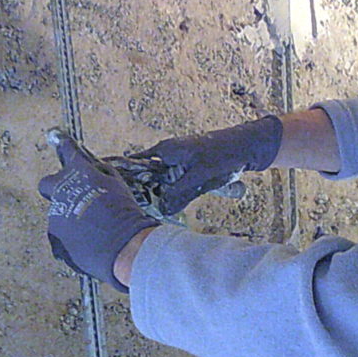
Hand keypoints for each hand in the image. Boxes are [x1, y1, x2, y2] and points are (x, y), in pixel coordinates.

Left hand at [38, 131, 159, 292]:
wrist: (123, 246)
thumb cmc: (124, 213)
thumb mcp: (117, 184)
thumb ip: (100, 174)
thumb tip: (94, 169)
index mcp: (79, 173)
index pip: (68, 152)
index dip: (65, 146)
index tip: (59, 140)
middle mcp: (61, 191)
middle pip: (47, 184)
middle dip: (55, 187)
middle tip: (69, 194)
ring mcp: (55, 216)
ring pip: (58, 213)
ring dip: (70, 217)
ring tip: (91, 228)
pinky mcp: (55, 238)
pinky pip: (60, 235)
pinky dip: (70, 237)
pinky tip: (87, 241)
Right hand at [122, 116, 282, 215]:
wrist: (245, 146)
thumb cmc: (221, 154)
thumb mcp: (198, 175)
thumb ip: (179, 192)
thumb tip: (162, 207)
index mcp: (165, 149)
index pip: (136, 161)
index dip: (124, 172)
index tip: (112, 184)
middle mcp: (169, 152)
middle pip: (148, 173)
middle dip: (143, 189)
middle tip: (132, 208)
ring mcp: (179, 159)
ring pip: (162, 179)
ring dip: (160, 192)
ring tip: (149, 210)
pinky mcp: (190, 166)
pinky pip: (175, 180)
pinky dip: (173, 190)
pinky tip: (171, 205)